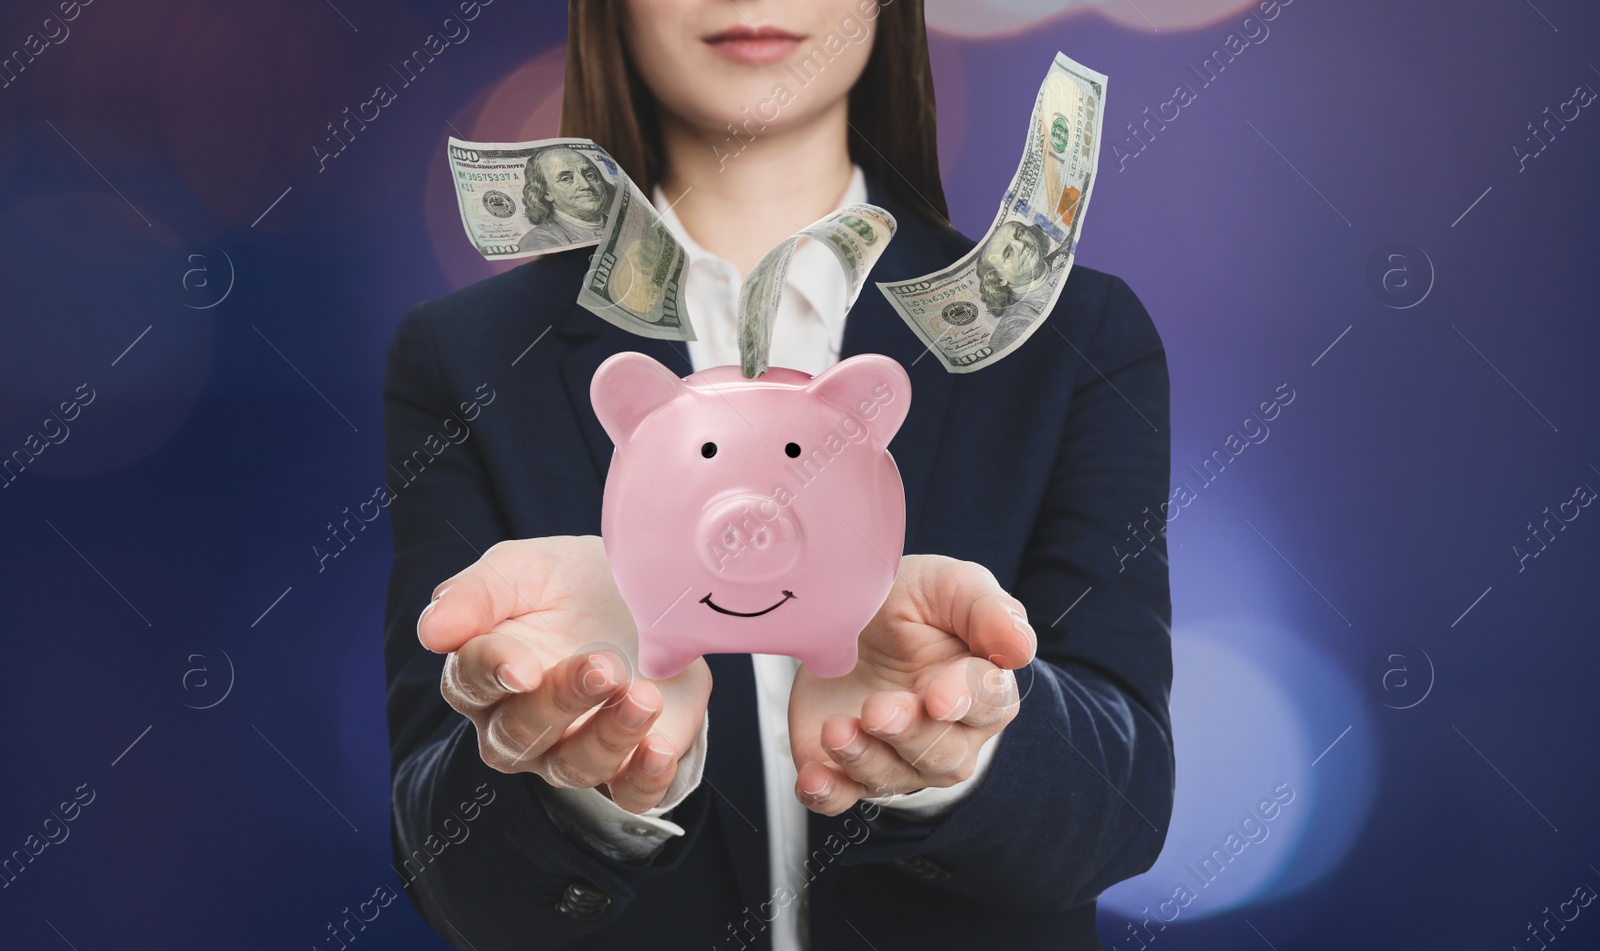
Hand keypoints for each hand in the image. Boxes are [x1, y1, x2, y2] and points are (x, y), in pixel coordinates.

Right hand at [417, 535, 711, 813]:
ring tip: (644, 698)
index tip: (523, 667)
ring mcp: (573, 751)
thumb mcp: (526, 570)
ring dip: (609, 736)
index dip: (494, 675)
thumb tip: (432, 631)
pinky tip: (658, 750)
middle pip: (520, 732)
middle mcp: (520, 725)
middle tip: (604, 667)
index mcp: (486, 674)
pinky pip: (630, 796)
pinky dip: (644, 780)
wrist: (651, 599)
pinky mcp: (630, 767)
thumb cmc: (573, 586)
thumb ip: (476, 594)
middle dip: (562, 701)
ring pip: (574, 767)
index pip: (471, 683)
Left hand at [787, 555, 1034, 814]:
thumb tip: (1020, 647)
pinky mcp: (847, 766)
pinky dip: (828, 794)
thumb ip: (986, 610)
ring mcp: (896, 756)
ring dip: (864, 758)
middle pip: (941, 753)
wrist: (850, 616)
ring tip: (837, 729)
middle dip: (908, 734)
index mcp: (982, 686)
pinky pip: (842, 797)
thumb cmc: (914, 604)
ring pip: (892, 777)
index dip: (965, 701)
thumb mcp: (950, 585)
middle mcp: (948, 734)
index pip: (987, 703)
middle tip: (877, 710)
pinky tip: (813, 779)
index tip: (939, 699)